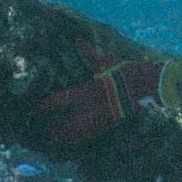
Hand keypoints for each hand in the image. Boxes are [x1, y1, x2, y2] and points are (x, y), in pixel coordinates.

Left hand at [35, 56, 166, 147]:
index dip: (46, 106)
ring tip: (54, 139)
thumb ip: (89, 53)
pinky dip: (79, 138)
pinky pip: (90, 135)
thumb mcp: (105, 61)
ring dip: (64, 136)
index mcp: (87, 90)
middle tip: (43, 130)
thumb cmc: (124, 71)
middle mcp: (90, 107)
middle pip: (65, 123)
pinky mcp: (109, 124)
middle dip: (54, 128)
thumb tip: (78, 40)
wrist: (145, 86)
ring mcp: (99, 118)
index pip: (61, 101)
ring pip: (77, 133)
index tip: (36, 109)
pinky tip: (74, 140)